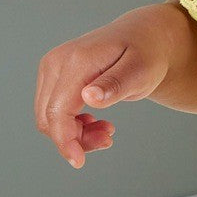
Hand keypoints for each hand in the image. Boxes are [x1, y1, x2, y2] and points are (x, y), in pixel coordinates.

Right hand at [34, 4, 181, 168]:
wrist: (146, 34)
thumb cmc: (148, 53)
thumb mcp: (141, 70)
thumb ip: (116, 84)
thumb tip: (88, 98)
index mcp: (77, 61)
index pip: (58, 110)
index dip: (65, 140)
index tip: (79, 161)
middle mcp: (57, 62)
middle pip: (49, 116)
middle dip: (74, 139)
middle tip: (108, 139)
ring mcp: (53, 67)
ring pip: (48, 115)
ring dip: (74, 132)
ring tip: (107, 131)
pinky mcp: (56, 73)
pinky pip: (54, 107)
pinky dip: (72, 122)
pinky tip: (96, 122)